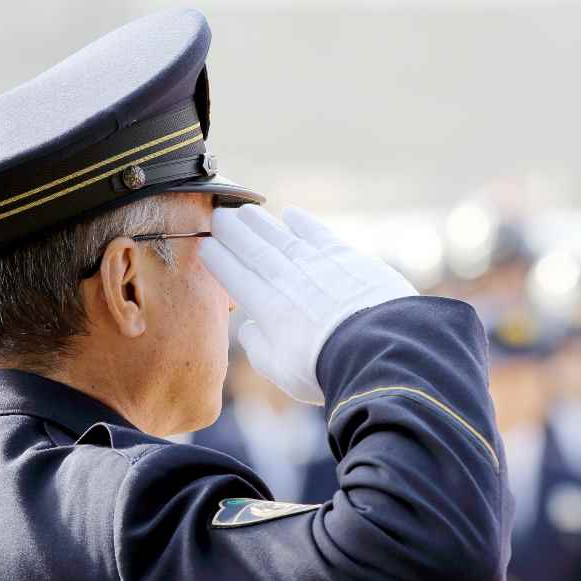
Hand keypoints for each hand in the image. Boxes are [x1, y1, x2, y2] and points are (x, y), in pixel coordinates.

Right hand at [199, 204, 416, 404]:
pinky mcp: (346, 257)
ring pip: (280, 236)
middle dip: (231, 231)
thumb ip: (256, 346)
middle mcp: (286, 279)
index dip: (217, 259)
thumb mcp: (279, 370)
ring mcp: (315, 264)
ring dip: (259, 222)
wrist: (376, 350)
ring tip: (243, 210)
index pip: (234, 276)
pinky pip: (318, 233)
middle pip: (252, 249)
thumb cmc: (324, 369)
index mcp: (266, 307)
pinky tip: (290, 214)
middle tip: (217, 216)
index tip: (204, 246)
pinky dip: (302, 222)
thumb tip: (249, 326)